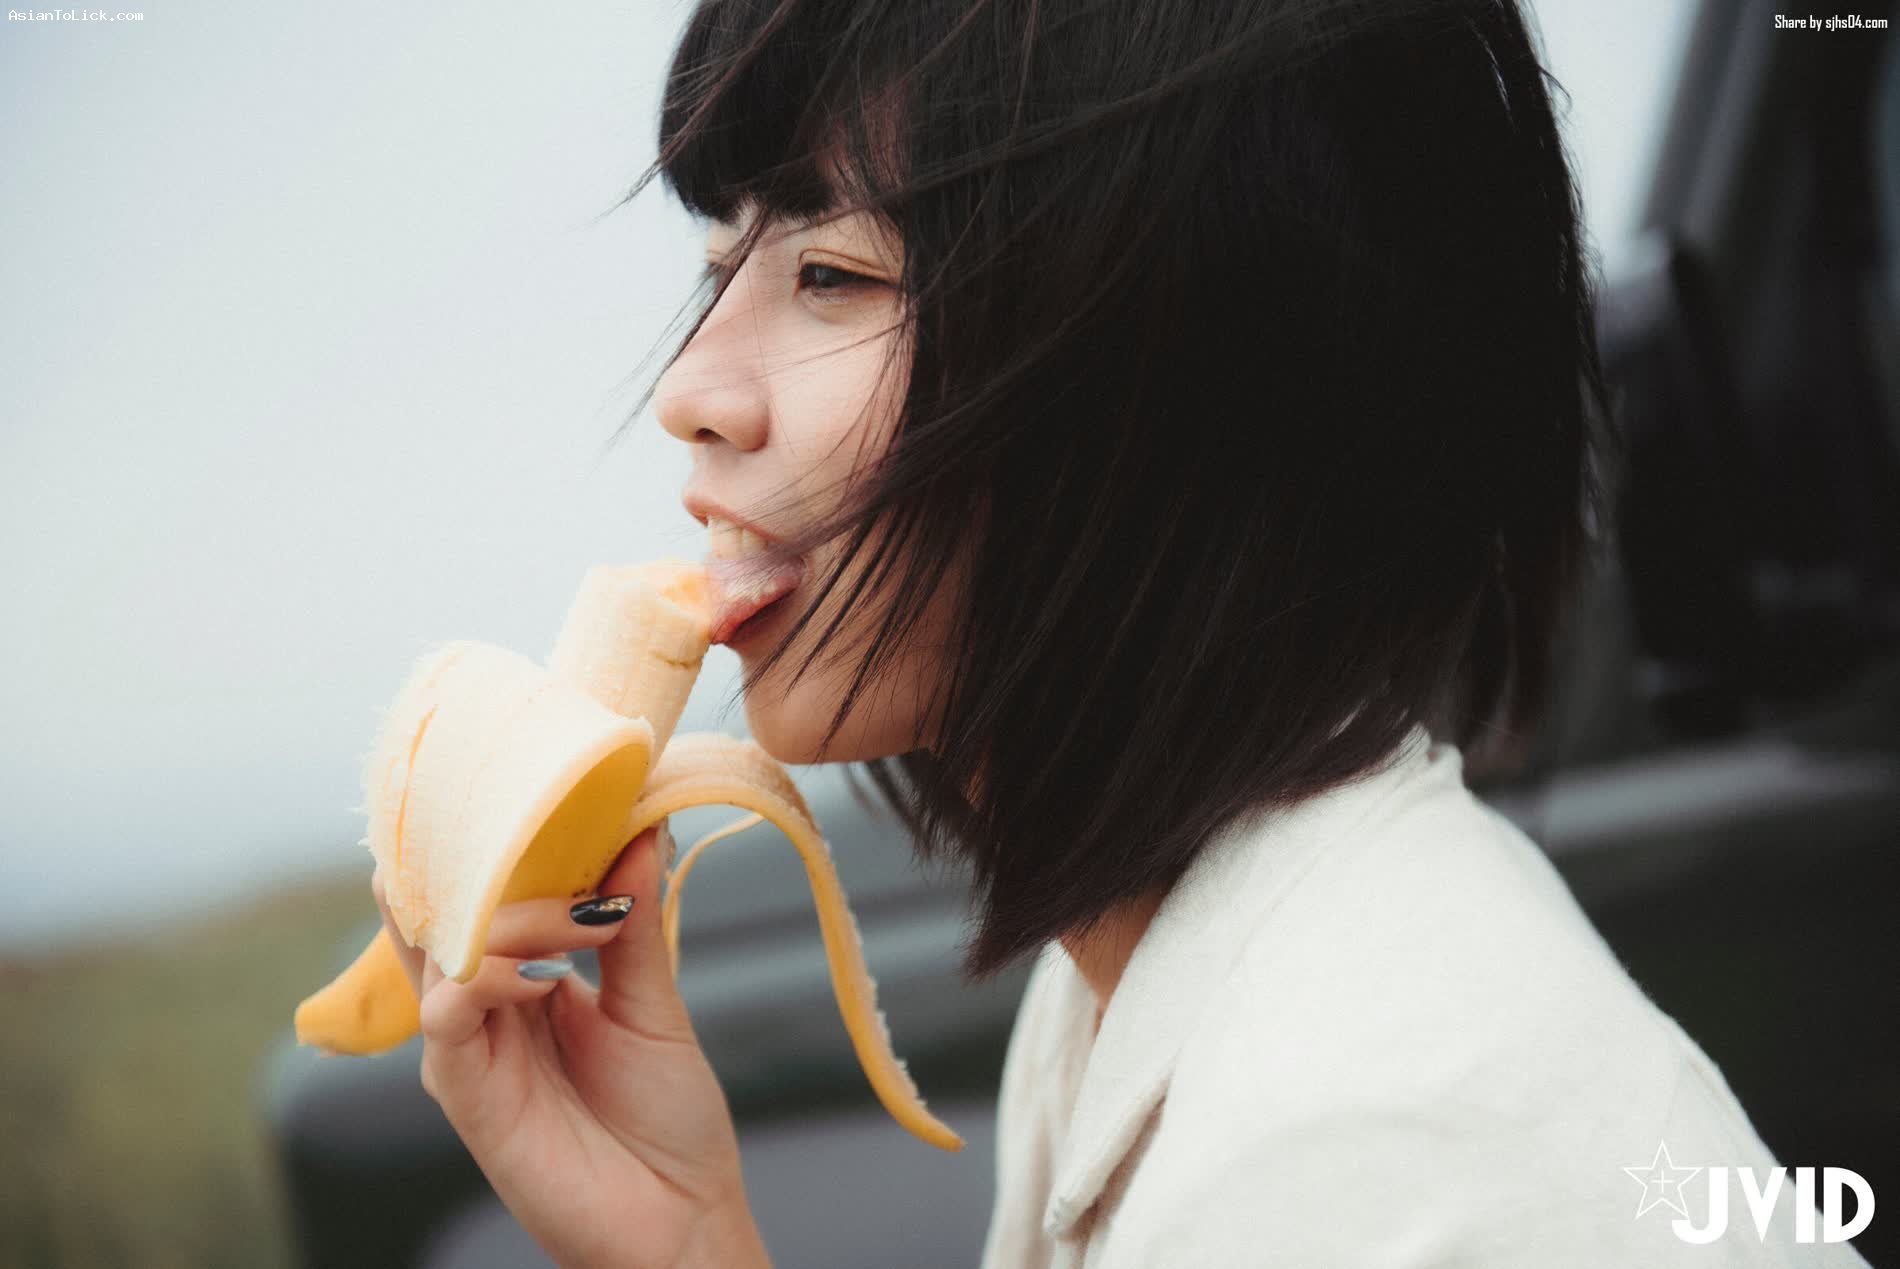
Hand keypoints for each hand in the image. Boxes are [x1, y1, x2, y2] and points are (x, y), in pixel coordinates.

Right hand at [372, 823, 771, 1268]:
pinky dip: (489, 977)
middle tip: (535, 811)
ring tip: (578, 914)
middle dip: (486, 857)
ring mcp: (469, 1050)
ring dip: (510, 916)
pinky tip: (542, 976)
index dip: (505, 837)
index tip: (551, 780)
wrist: (683, 1221)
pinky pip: (448, 1016)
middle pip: (448, 909)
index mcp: (524, 980)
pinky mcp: (466, 1095)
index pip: (487, 891)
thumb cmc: (668, 1123)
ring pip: (445, 950)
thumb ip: (634, 918)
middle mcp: (485, 1008)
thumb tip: (641, 823)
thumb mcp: (654, 1001)